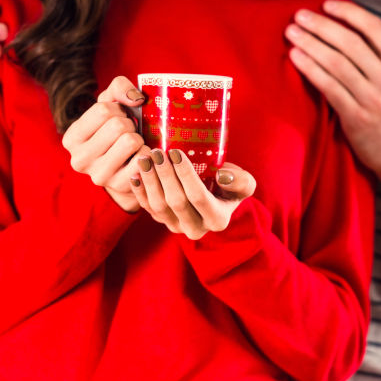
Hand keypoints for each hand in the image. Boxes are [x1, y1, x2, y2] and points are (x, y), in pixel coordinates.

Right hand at [62, 76, 147, 211]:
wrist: (124, 167)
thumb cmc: (115, 130)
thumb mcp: (110, 104)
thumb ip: (119, 88)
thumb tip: (137, 99)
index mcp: (71, 138)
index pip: (102, 110)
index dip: (118, 109)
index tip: (118, 118)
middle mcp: (79, 160)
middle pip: (117, 126)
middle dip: (130, 124)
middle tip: (128, 132)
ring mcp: (99, 176)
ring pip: (130, 141)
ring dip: (139, 138)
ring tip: (134, 144)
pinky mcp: (120, 186)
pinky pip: (143, 160)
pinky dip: (148, 153)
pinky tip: (141, 156)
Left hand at [129, 150, 255, 239]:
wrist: (216, 199)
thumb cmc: (230, 186)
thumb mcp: (244, 183)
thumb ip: (241, 181)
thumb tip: (222, 175)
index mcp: (217, 220)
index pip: (198, 197)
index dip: (184, 174)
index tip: (175, 151)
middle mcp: (196, 229)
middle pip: (175, 202)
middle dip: (164, 175)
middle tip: (157, 152)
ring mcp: (176, 227)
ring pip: (158, 206)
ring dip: (149, 181)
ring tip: (145, 158)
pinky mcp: (162, 221)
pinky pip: (146, 208)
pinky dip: (139, 190)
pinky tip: (136, 173)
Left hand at [286, 0, 380, 197]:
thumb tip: (349, 41)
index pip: (375, 28)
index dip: (349, 13)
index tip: (327, 4)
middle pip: (350, 42)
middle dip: (321, 25)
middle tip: (299, 15)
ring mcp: (372, 98)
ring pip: (336, 61)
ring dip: (310, 43)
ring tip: (291, 33)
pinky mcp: (356, 117)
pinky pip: (328, 87)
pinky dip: (310, 69)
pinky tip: (296, 58)